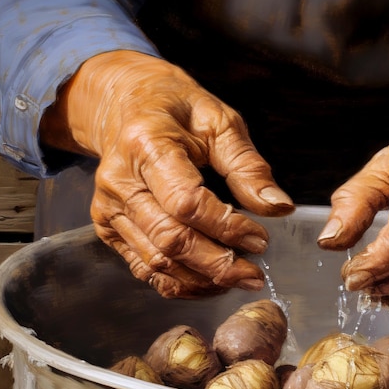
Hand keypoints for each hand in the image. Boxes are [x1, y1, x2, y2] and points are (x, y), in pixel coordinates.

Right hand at [41, 51, 293, 297]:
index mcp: (147, 145)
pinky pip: (144, 268)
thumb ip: (248, 166)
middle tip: (255, 275)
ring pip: (157, 261)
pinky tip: (210, 282)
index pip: (187, 203)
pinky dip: (179, 283)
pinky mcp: (108, 227)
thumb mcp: (219, 121)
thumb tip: (279, 208)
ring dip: (202, 280)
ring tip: (239, 279)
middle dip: (218, 265)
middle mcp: (120, 181)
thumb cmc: (176, 110)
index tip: (261, 239)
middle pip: (170, 240)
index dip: (227, 227)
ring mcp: (109, 208)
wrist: (124, 105)